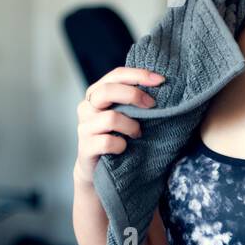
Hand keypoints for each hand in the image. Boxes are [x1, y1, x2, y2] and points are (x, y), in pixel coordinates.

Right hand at [73, 67, 164, 184]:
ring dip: (131, 126)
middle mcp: (86, 107)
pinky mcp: (85, 148)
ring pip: (110, 118)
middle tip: (152, 105)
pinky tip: (124, 148)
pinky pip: (108, 142)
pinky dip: (121, 145)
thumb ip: (132, 99)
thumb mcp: (124, 113)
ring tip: (137, 134)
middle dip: (133, 95)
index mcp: (96, 93)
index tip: (161, 80)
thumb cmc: (116, 135)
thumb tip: (160, 85)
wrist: (97, 168)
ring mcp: (84, 127)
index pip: (116, 75)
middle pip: (107, 91)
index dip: (139, 75)